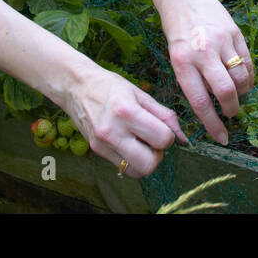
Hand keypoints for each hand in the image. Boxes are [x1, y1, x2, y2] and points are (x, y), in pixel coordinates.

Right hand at [60, 65, 188, 178]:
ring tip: (142, 144)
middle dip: (158, 154)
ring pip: (136, 172)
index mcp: (126, 111)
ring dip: (145, 161)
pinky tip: (130, 144)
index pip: (162, 139)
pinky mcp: (96, 151)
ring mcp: (103, 144)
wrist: (76, 86)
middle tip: (154, 140)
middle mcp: (113, 131)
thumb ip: (163, 115)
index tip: (162, 128)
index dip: (169, 136)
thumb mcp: (139, 93)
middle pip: (149, 164)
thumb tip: (182, 137)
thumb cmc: (110, 86)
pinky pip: (123, 168)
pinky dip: (132, 161)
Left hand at [146, 0, 254, 144]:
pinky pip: (247, 61)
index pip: (200, 102)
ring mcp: (221, 41)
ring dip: (242, 92)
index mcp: (183, 62)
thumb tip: (209, 106)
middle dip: (232, 109)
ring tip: (236, 94)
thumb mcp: (175, 56)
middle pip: (226, 91)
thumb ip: (192, 78)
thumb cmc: (176, 29)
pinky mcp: (235, 32)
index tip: (221, 138)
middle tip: (231, 114)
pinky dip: (248, 75)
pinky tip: (243, 79)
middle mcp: (203, 52)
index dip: (212, 124)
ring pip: (241, 77)